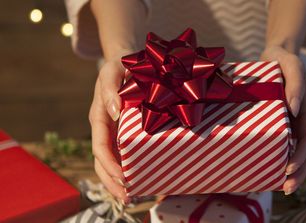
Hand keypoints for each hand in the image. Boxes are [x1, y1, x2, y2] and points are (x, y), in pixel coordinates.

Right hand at [89, 56, 129, 203]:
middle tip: (128, 197)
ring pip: (112, 161)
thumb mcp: (112, 70)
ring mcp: (114, 131)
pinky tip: (142, 179)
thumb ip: (111, 88)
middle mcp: (105, 128)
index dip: (109, 163)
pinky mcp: (125, 131)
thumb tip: (115, 110)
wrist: (126, 61)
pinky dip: (130, 168)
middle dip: (112, 181)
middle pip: (102, 161)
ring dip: (120, 180)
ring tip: (134, 197)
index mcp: (99, 116)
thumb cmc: (119, 65)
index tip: (123, 177)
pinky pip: (125, 153)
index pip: (100, 146)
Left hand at [261, 46, 305, 194]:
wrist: (274, 55)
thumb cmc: (282, 60)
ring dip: (293, 171)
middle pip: (305, 151)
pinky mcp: (279, 122)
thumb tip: (294, 109)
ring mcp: (291, 122)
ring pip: (296, 151)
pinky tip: (269, 170)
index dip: (302, 155)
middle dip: (299, 171)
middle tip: (287, 188)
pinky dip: (280, 159)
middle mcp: (301, 119)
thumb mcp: (291, 66)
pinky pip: (283, 144)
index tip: (289, 169)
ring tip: (282, 187)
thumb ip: (295, 84)